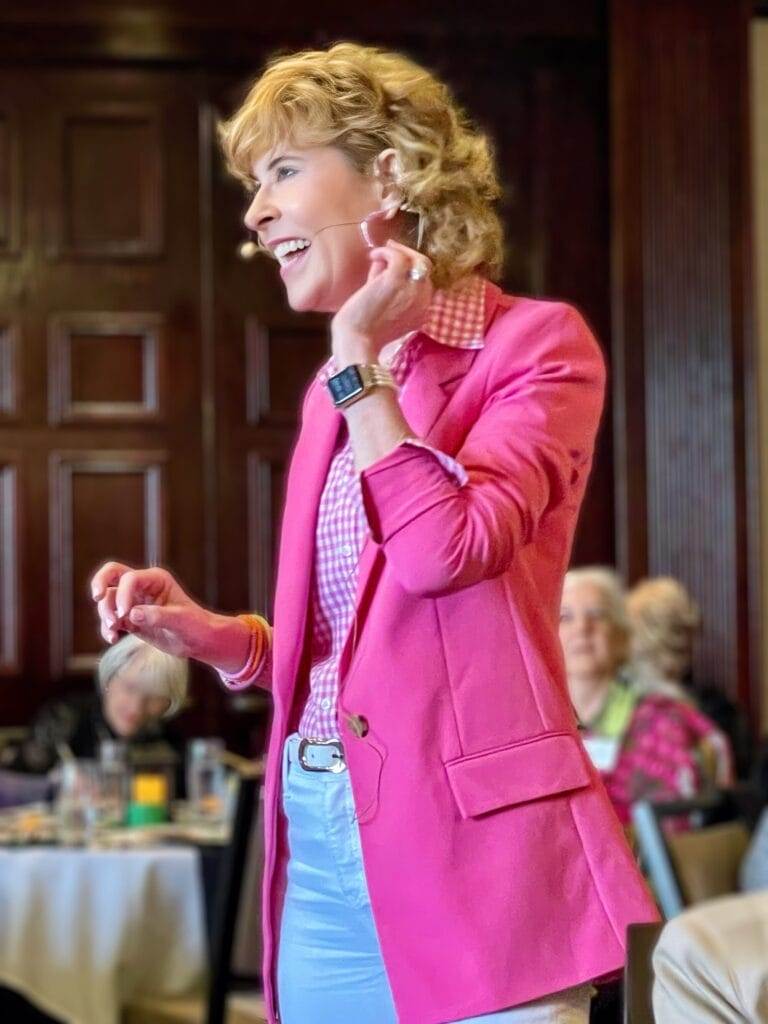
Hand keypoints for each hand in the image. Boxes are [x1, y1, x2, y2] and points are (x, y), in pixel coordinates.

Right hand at [90, 562, 248, 670]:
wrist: (199, 641)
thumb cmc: (195, 625)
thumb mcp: (181, 620)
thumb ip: (157, 616)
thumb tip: (132, 614)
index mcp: (156, 579)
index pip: (129, 578)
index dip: (123, 594)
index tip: (126, 614)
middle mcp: (142, 587)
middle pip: (111, 574)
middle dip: (99, 584)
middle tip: (97, 598)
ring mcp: (134, 602)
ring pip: (107, 599)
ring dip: (104, 614)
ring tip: (113, 630)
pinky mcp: (130, 619)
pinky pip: (110, 619)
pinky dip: (107, 628)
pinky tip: (112, 638)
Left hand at [331, 239, 433, 362]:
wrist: (357, 342)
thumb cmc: (365, 330)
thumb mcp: (384, 307)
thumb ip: (386, 284)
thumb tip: (381, 262)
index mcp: (423, 311)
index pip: (425, 282)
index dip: (411, 269)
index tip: (395, 263)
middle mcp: (423, 300)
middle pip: (425, 268)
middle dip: (408, 256)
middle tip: (390, 251)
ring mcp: (413, 289)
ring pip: (418, 259)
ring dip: (399, 251)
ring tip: (380, 252)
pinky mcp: (396, 281)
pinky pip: (399, 257)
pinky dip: (386, 252)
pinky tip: (373, 255)